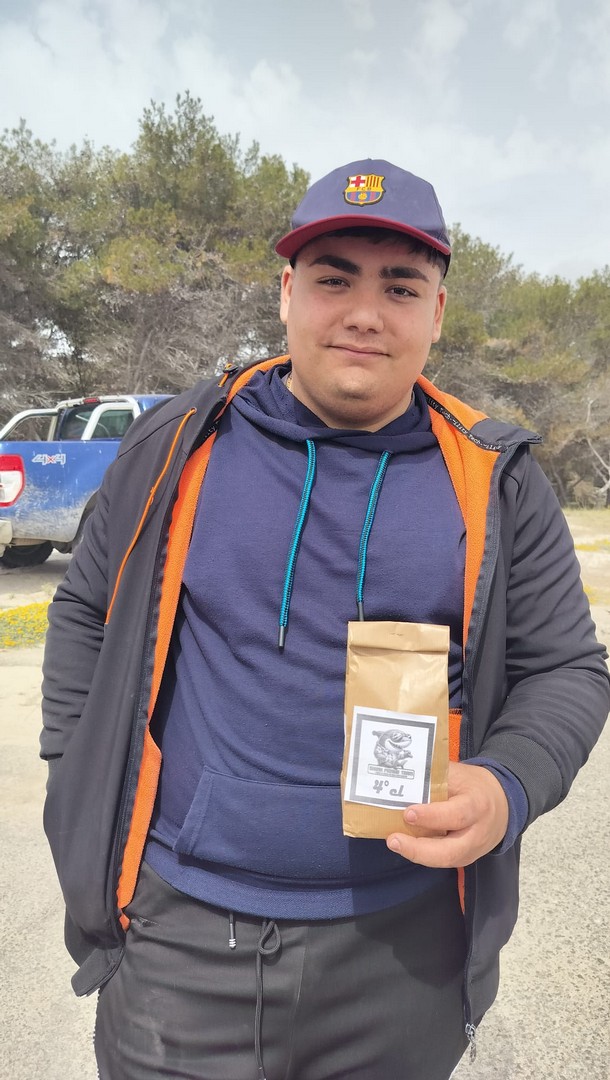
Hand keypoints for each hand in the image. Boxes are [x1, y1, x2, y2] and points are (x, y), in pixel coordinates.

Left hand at [386, 762, 508, 867]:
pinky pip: (444, 860)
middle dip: (419, 849)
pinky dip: (424, 855)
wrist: (502, 802)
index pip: (456, 815)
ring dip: (418, 855)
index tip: (408, 813)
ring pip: (446, 860)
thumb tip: (402, 777)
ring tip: (395, 843)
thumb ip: (434, 776)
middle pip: (451, 850)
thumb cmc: (473, 785)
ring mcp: (473, 850)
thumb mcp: (458, 774)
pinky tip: (406, 846)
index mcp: (477, 805)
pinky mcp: (467, 858)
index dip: (431, 817)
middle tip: (393, 840)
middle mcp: (477, 832)